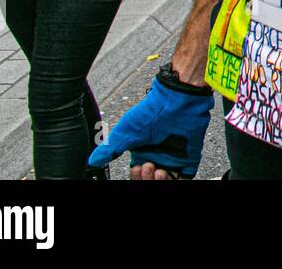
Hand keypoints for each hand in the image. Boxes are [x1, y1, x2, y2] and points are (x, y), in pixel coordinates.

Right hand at [88, 69, 213, 178]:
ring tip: (158, 168)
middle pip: (151, 178)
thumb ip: (109, 149)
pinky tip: (173, 172)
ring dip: (161, 180)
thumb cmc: (150, 112)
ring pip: (167, 179)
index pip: (138, 173)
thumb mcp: (124, 133)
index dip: (136, 176)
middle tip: (146, 166)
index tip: (135, 169)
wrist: (175, 100)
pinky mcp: (189, 156)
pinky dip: (179, 179)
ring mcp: (174, 156)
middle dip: (146, 178)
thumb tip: (92, 161)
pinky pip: (186, 176)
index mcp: (142, 151)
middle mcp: (158, 155)